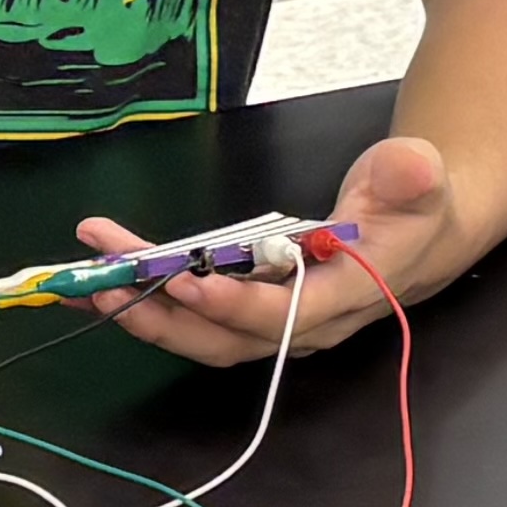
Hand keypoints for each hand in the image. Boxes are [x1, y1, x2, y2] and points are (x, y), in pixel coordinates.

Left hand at [73, 132, 453, 362]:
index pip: (285, 315)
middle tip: (106, 283)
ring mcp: (273, 323)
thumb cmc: (414, 204)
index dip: (234, 305)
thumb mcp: (421, 179)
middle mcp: (304, 324)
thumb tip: (409, 166)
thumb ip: (410, 174)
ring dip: (142, 312)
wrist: (418, 234)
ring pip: (202, 335)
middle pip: (226, 339)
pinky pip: (194, 318)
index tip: (185, 281)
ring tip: (85, 283)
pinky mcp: (249, 311)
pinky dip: (147, 302)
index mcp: (347, 296)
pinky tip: (102, 281)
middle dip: (163, 316)